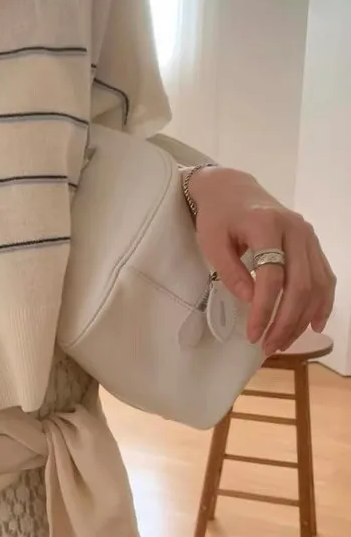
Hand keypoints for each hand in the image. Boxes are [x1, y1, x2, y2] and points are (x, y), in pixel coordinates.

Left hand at [188, 167, 335, 355]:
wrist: (233, 190)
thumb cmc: (218, 217)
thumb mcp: (212, 242)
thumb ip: (231, 271)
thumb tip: (252, 301)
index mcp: (267, 225)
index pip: (272, 276)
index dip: (264, 309)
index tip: (252, 334)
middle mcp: (296, 229)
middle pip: (300, 284)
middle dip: (286, 321)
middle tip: (269, 346)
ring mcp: (309, 235)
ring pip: (317, 284)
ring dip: (303, 318)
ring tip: (285, 342)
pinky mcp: (313, 243)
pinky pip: (325, 276)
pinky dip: (322, 302)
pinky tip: (313, 324)